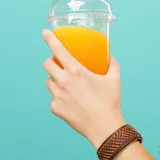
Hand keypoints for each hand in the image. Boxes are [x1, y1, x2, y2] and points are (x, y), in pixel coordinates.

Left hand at [42, 29, 125, 147]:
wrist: (104, 127)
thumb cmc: (110, 102)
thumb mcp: (115, 78)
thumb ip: (112, 64)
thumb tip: (110, 56)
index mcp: (77, 71)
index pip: (58, 50)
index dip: (50, 39)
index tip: (44, 32)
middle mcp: (64, 81)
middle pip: (47, 64)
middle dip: (52, 61)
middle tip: (60, 64)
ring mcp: (58, 95)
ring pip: (49, 81)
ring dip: (55, 79)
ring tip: (67, 84)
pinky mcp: (56, 108)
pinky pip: (54, 98)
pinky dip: (60, 97)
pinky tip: (71, 101)